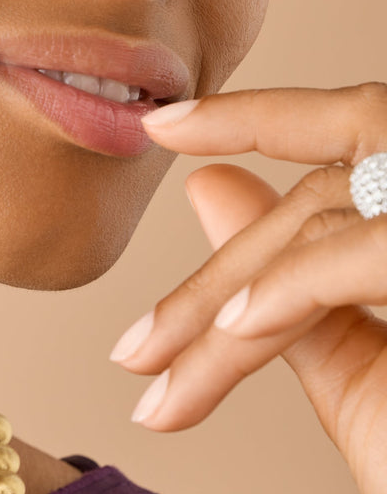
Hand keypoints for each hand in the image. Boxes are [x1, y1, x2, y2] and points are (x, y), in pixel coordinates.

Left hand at [109, 84, 386, 493]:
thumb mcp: (363, 374)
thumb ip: (290, 288)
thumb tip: (209, 189)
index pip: (354, 135)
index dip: (258, 119)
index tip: (165, 127)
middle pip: (328, 192)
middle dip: (217, 273)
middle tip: (131, 349)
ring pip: (330, 223)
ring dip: (227, 299)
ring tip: (155, 365)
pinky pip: (367, 252)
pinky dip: (291, 289)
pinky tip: (234, 334)